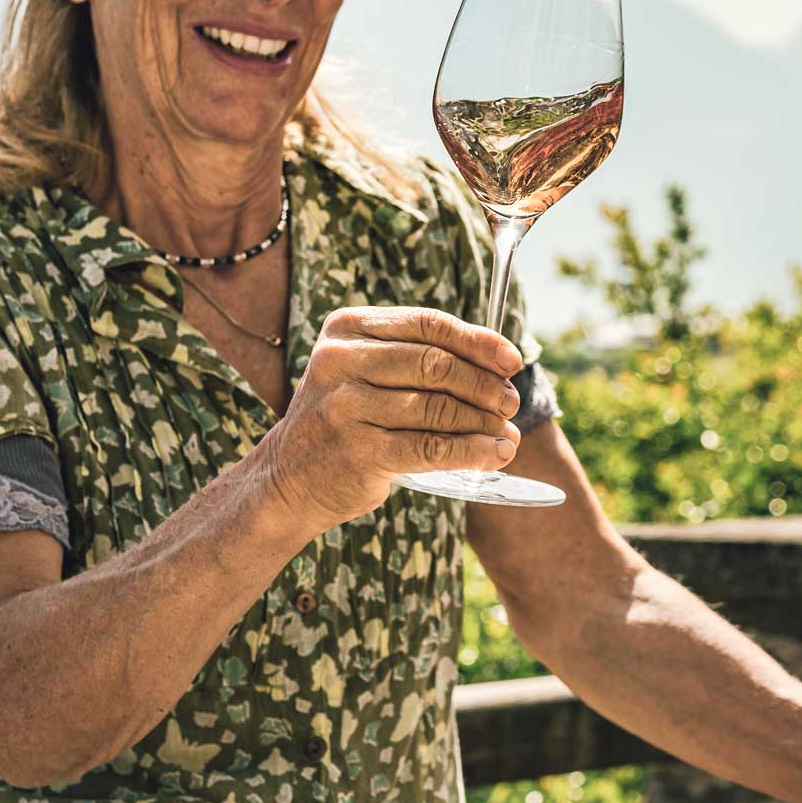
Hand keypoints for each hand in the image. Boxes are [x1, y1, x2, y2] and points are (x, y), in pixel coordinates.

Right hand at [263, 307, 523, 528]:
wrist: (288, 478)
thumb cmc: (347, 420)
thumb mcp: (366, 373)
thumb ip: (418, 358)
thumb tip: (501, 364)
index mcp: (347, 328)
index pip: (427, 324)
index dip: (478, 341)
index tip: (513, 361)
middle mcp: (340, 360)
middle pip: (435, 364)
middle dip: (484, 385)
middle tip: (511, 403)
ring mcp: (345, 406)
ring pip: (437, 407)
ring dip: (483, 422)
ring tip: (508, 434)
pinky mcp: (357, 451)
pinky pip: (430, 447)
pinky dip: (470, 452)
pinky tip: (493, 455)